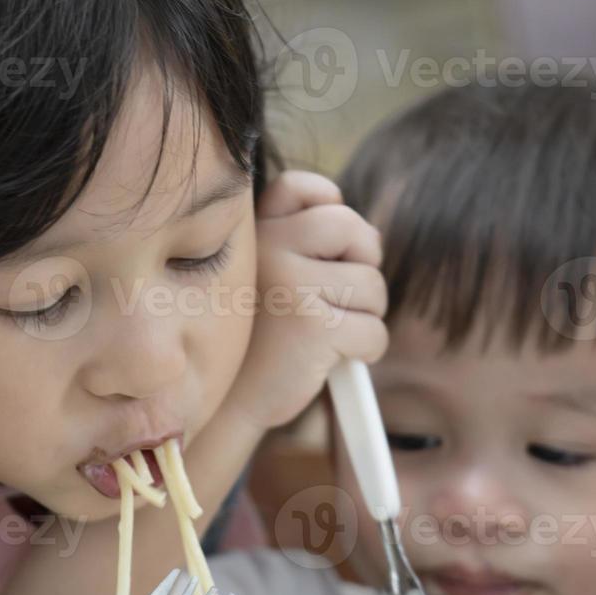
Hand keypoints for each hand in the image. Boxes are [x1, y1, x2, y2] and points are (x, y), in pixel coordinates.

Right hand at [224, 170, 387, 432]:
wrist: (221, 406)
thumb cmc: (250, 342)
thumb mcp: (260, 279)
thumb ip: (297, 243)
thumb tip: (366, 231)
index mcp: (251, 232)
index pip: (305, 188)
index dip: (329, 210)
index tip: (322, 250)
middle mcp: (268, 247)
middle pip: (354, 229)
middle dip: (363, 265)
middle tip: (340, 298)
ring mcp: (291, 284)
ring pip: (373, 285)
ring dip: (364, 316)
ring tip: (324, 336)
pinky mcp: (315, 326)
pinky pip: (374, 331)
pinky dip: (363, 352)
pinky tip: (328, 362)